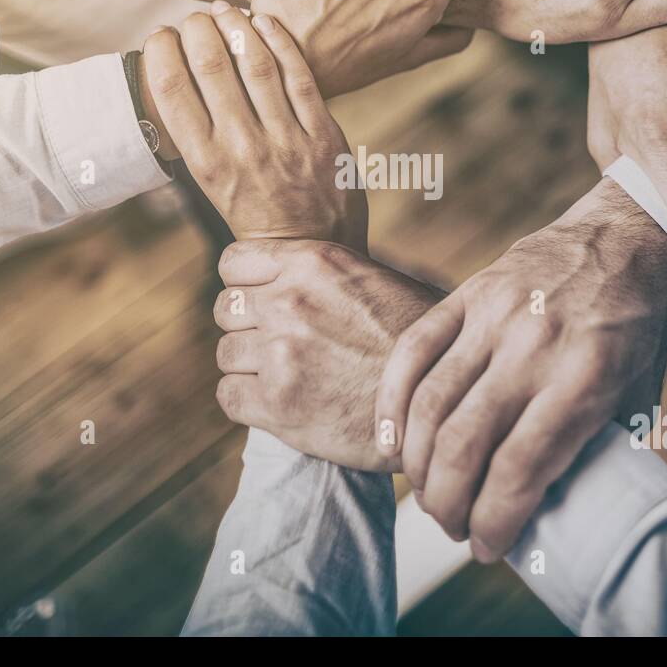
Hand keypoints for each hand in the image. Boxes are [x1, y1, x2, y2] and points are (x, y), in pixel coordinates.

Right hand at [141, 5, 366, 249]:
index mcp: (206, 163)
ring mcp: (285, 140)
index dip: (162, 51)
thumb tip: (178, 84)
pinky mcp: (324, 136)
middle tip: (195, 18)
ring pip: (254, 63)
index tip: (161, 37)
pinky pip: (299, 75)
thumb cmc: (255, 216)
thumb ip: (200, 140)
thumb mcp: (212, 187)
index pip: (171, 90)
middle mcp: (241, 148)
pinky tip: (264, 21)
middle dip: (197, 29)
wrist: (312, 250)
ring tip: (224, 10)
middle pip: (210, 66)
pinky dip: (279, 41)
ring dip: (235, 25)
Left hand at [212, 239, 442, 470]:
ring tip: (285, 376)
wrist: (440, 402)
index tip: (261, 302)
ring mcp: (281, 353)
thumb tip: (282, 274)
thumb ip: (322, 274)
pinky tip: (279, 403)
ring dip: (248, 366)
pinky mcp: (276, 403)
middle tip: (277, 345)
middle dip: (246, 326)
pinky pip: (228, 395)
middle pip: (225, 309)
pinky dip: (247, 401)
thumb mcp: (373, 281)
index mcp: (314, 263)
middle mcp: (291, 302)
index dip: (244, 284)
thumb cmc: (416, 340)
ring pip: (226, 353)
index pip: (233, 263)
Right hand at [376, 180, 666, 561]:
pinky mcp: (468, 293)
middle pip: (466, 443)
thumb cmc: (636, 333)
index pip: (521, 469)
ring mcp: (496, 315)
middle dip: (449, 504)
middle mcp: (536, 347)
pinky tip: (391, 442)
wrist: (625, 240)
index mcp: (587, 379)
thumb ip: (595, 453)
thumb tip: (555, 516)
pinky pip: (413, 351)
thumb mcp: (636, 399)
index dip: (495, 521)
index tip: (487, 549)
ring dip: (419, 465)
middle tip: (452, 527)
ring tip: (428, 495)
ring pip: (430, 404)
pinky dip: (392, 403)